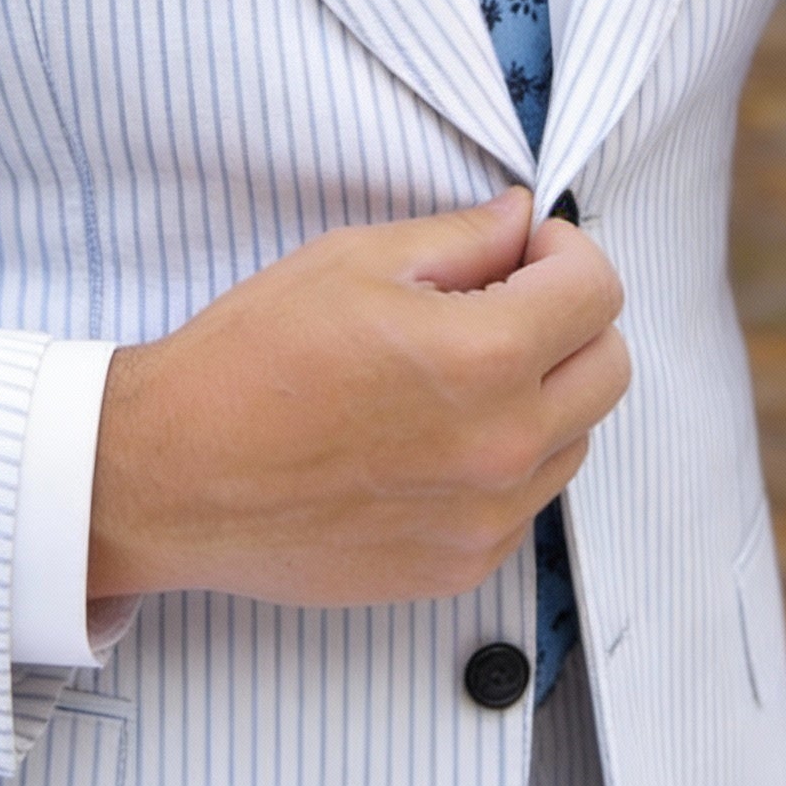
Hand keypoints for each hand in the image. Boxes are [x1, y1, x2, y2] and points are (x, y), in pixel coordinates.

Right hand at [87, 190, 629, 607]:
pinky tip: (428, 434)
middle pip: (610, 367)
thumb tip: (520, 220)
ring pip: (577, 438)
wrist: (175, 474)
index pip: (597, 290)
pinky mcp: (460, 564)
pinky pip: (525, 501)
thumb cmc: (251, 358)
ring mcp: (487, 517)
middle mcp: (503, 446)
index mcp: (482, 356)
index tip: (523, 247)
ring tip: (456, 372)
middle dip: (571, 317)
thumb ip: (460, 238)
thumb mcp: (352, 260)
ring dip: (543, 392)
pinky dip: (503, 458)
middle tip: (505, 298)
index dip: (564, 249)